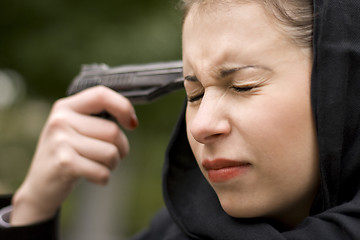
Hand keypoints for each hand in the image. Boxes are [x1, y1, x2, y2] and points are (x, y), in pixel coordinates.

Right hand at [10, 86, 137, 225]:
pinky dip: (104, 178)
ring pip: (111, 152)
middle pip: (113, 130)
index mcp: (65, 107)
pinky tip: (92, 177)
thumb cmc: (67, 154)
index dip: (123, 107)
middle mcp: (61, 120)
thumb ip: (98, 119)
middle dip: (121, 148)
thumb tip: (132, 120)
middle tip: (111, 156)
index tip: (131, 123)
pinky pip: (102, 171)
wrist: (40, 186)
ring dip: (112, 164)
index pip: (101, 95)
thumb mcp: (75, 129)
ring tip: (99, 166)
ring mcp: (61, 141)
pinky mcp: (65, 163)